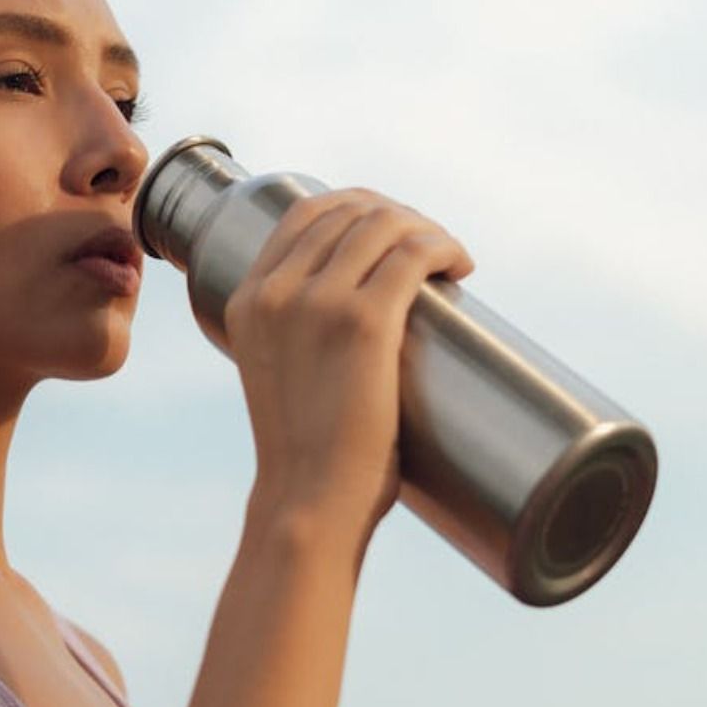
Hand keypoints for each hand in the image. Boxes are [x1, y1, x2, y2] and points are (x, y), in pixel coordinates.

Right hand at [223, 188, 474, 535]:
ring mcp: (317, 303)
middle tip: (431, 251)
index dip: (358, 207)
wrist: (309, 499)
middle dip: (399, 217)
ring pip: (385, 226)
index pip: (304, 213)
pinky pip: (413, 254)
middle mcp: (276, 292)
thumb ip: (297, 342)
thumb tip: (351, 328)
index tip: (392, 231)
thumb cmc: (307, 457)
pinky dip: (443, 246)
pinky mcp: (364, 322)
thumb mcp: (279, 377)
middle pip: (349, 212)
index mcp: (247, 300)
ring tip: (450, 258)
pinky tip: (459, 263)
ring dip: (427, 229)